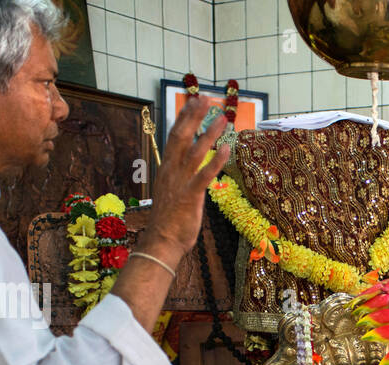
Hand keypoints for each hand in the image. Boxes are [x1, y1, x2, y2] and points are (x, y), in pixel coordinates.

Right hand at [138, 96, 230, 262]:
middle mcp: (171, 171)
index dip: (184, 117)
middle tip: (206, 99)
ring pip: (195, 152)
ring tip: (222, 119)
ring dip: (209, 133)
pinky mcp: (191, 197)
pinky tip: (226, 149)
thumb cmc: (170, 218)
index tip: (194, 101)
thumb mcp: (172, 190)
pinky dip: (216, 161)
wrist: (162, 241)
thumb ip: (180, 175)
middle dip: (194, 116)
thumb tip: (190, 164)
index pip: (174, 136)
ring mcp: (180, 183)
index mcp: (167, 168)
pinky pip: (204, 176)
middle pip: (182, 136)